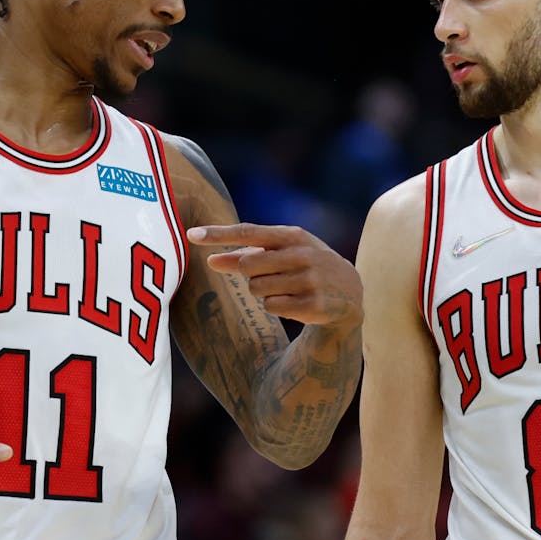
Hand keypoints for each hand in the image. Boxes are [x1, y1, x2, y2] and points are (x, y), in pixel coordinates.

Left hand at [188, 223, 362, 328]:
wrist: (350, 292)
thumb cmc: (305, 267)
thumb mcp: (282, 254)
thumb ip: (246, 255)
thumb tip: (210, 260)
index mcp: (293, 236)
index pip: (248, 231)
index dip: (218, 234)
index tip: (190, 234)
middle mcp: (303, 254)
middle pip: (247, 265)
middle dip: (250, 274)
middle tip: (270, 276)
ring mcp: (309, 279)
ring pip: (257, 289)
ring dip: (263, 293)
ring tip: (286, 289)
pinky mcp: (312, 304)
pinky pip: (271, 308)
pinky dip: (276, 307)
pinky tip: (295, 303)